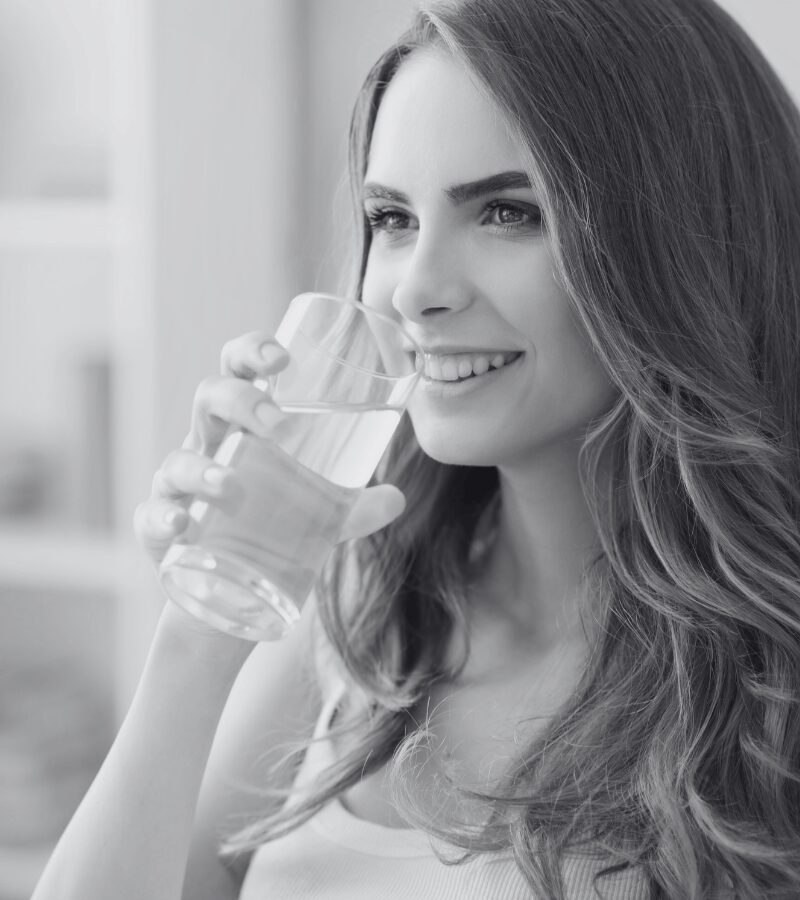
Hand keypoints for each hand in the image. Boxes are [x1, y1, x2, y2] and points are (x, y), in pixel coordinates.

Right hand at [133, 330, 406, 568]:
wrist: (229, 590)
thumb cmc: (272, 527)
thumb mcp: (319, 516)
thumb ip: (354, 508)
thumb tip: (395, 498)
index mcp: (243, 426)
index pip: (239, 370)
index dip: (253, 352)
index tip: (282, 358)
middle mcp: (208, 445)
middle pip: (208, 398)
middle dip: (238, 399)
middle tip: (275, 424)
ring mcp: (179, 486)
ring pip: (178, 459)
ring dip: (203, 467)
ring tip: (232, 485)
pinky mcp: (160, 529)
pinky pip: (151, 515)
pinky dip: (162, 517)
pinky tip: (181, 526)